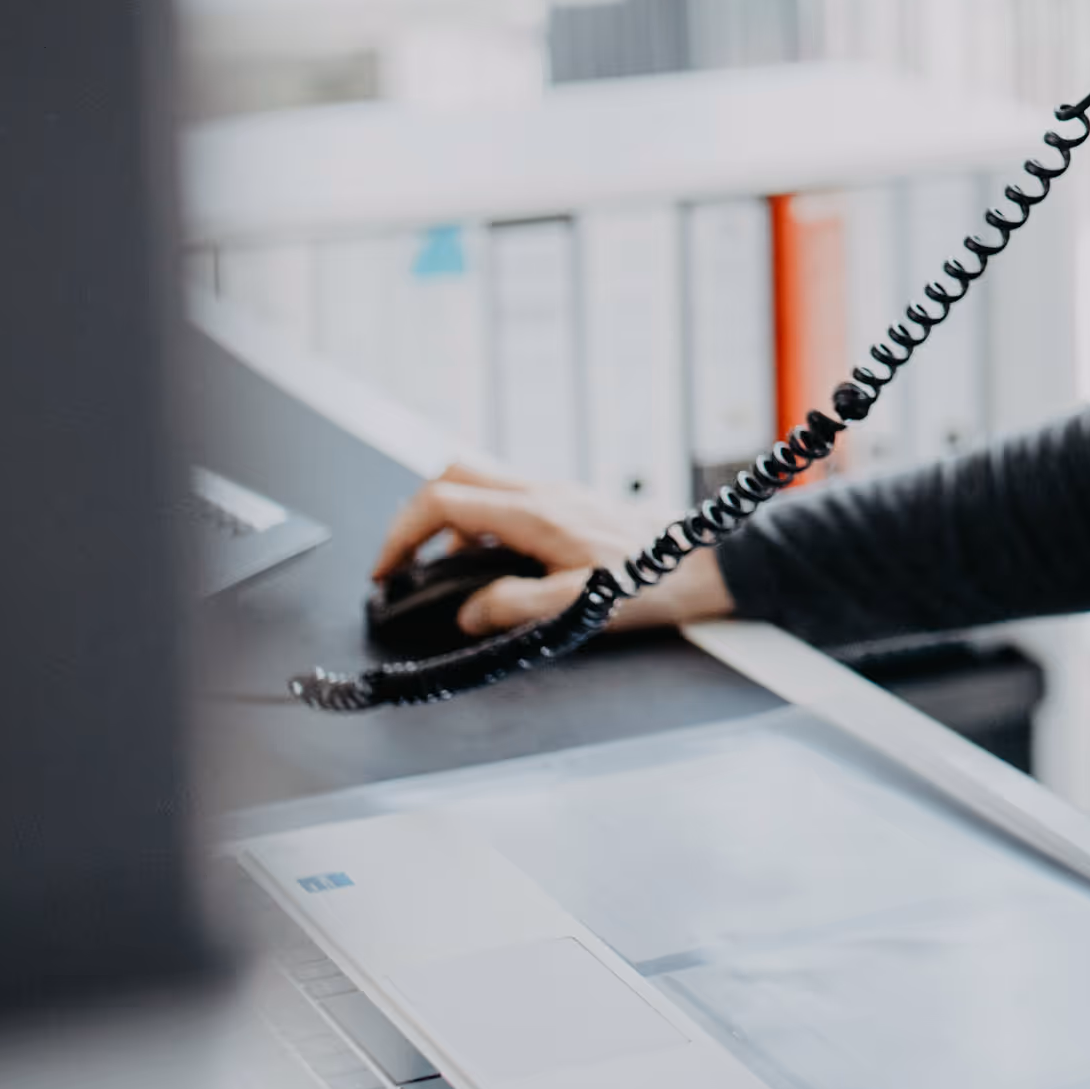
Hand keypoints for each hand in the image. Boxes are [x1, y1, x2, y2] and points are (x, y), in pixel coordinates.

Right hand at [365, 464, 733, 635]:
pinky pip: (506, 499)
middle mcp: (541, 492)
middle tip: (403, 564)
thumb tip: (467, 614)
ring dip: (449, 521)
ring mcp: (555, 493)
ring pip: (479, 484)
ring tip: (443, 573)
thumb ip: (515, 608)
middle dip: (415, 516)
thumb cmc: (652, 582)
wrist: (704, 560)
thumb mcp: (580, 607)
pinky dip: (480, 524)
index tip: (385, 572)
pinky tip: (489, 565)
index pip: (444, 500)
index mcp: (535, 513)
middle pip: (453, 475)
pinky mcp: (567, 502)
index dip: (401, 534)